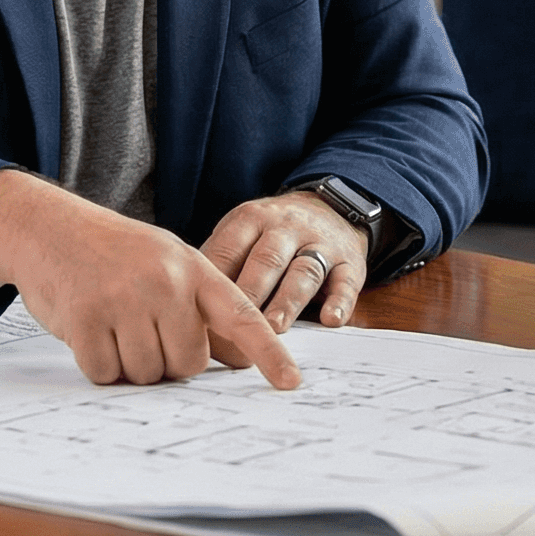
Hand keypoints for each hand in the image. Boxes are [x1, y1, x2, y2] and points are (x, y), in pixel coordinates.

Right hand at [0, 170, 300, 389]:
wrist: (48, 226)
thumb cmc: (114, 254)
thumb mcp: (167, 265)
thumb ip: (203, 309)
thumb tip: (240, 359)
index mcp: (193, 268)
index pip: (241, 316)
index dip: (269, 352)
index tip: (290, 383)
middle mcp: (165, 281)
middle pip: (187, 364)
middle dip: (165, 361)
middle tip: (140, 330)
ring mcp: (125, 298)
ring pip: (146, 374)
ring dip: (128, 365)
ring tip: (114, 325)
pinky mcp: (86, 318)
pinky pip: (106, 374)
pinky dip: (98, 365)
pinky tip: (90, 332)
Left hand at [201, 191, 371, 330]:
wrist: (331, 208)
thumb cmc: (272, 234)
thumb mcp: (242, 234)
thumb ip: (221, 265)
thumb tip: (185, 311)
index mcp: (250, 220)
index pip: (229, 249)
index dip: (214, 283)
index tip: (199, 315)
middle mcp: (286, 228)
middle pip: (266, 260)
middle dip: (250, 293)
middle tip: (234, 326)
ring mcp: (320, 243)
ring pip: (304, 270)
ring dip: (288, 300)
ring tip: (274, 327)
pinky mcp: (349, 262)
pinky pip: (345, 281)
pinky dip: (340, 301)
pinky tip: (331, 319)